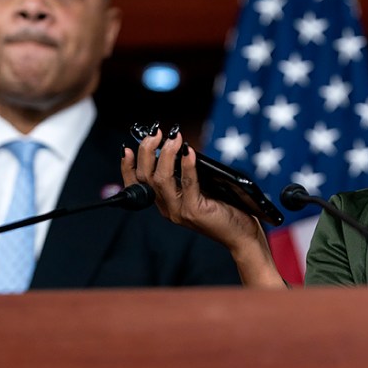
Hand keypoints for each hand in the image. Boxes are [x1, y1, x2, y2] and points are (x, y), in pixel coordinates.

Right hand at [121, 129, 285, 287]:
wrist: (241, 234)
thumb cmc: (223, 208)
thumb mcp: (198, 189)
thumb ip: (184, 174)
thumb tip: (178, 146)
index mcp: (164, 203)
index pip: (137, 185)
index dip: (127, 167)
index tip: (127, 147)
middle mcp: (167, 208)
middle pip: (146, 178)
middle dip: (147, 151)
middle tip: (156, 132)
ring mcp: (179, 211)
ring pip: (161, 180)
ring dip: (166, 155)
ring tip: (173, 137)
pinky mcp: (195, 212)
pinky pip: (187, 184)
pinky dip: (187, 166)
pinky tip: (189, 152)